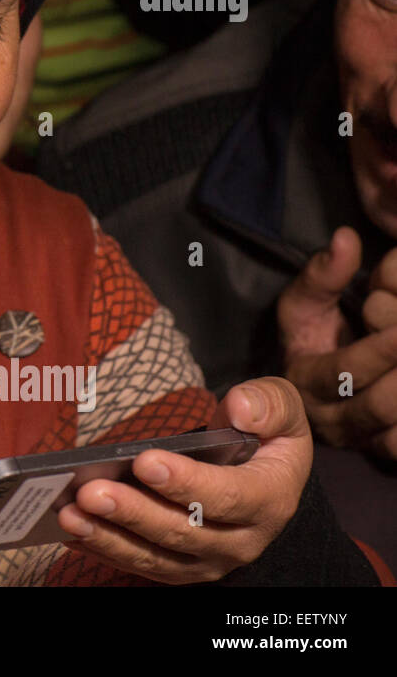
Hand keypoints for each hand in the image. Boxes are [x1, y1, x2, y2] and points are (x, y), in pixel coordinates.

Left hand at [57, 378, 310, 583]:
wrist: (264, 475)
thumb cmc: (264, 436)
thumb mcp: (283, 409)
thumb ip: (268, 404)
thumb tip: (242, 410)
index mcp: (268, 500)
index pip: (227, 496)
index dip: (185, 482)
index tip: (144, 461)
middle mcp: (240, 541)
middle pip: (182, 532)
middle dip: (133, 512)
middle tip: (91, 491)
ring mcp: (208, 560)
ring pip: (155, 557)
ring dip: (109, 537)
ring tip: (70, 513)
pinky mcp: (179, 568)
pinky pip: (139, 565)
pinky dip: (103, 548)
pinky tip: (72, 529)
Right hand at [278, 226, 396, 454]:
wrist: (317, 386)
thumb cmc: (314, 337)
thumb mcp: (307, 304)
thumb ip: (324, 275)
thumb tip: (345, 239)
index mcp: (304, 380)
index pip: (344, 371)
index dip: (379, 352)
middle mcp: (328, 418)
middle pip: (377, 405)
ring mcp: (358, 440)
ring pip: (393, 432)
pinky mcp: (381, 451)